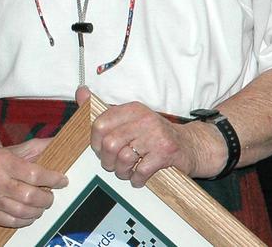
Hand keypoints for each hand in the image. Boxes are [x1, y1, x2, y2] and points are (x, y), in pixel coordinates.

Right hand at [0, 138, 67, 228]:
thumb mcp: (22, 148)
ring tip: (41, 204)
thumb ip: (43, 147)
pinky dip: (25, 220)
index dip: (52, 179)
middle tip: (50, 196)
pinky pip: (11, 221)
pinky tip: (29, 212)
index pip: (34, 174)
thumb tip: (65, 145)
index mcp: (3, 160)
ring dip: (38, 210)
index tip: (62, 181)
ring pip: (22, 211)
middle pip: (29, 196)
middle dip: (46, 198)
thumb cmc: (4, 158)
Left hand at [77, 86, 213, 187]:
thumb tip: (81, 92)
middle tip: (112, 166)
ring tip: (126, 172)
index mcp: (132, 109)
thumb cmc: (155, 135)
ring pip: (124, 158)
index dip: (96, 143)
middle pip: (110, 144)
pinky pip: (141, 171)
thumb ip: (104, 110)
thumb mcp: (131, 118)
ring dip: (121, 172)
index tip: (101, 150)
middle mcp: (143, 119)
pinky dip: (136, 179)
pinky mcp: (166, 153)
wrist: (191, 145)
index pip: (100, 124)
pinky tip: (138, 179)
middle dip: (107, 161)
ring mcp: (156, 135)